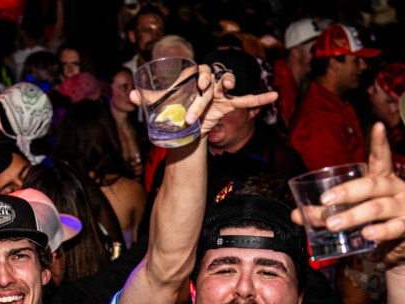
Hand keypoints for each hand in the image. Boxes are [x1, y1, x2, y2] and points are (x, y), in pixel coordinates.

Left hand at [127, 65, 277, 140]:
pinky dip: (260, 98)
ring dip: (228, 84)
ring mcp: (217, 93)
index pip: (194, 71)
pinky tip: (274, 96)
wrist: (182, 131)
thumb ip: (146, 100)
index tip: (196, 84)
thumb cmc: (169, 113)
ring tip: (227, 88)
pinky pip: (245, 100)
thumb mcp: (157, 107)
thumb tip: (130, 96)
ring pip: (226, 83)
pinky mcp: (226, 104)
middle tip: (200, 98)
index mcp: (189, 79)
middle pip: (209, 78)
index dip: (196, 75)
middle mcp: (204, 82)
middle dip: (205, 87)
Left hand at [292, 122, 404, 265]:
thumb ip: (326, 212)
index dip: (380, 142)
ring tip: (333, 224)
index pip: (381, 158)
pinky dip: (380, 231)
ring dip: (354, 216)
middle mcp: (395, 189)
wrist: (400, 247)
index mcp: (381, 179)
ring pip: (378, 207)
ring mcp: (403, 207)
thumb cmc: (373, 223)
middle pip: (371, 185)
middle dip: (346, 192)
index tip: (377, 125)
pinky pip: (394, 228)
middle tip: (325, 201)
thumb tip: (296, 215)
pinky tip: (367, 234)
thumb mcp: (351, 213)